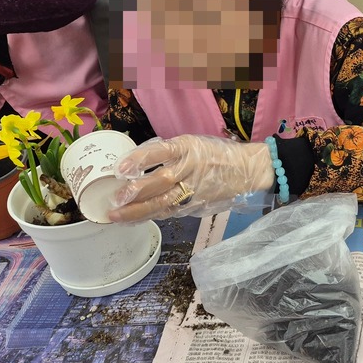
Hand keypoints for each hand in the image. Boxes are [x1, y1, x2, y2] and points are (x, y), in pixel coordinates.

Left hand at [108, 135, 274, 222]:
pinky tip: (135, 219)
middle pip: (161, 181)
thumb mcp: (195, 143)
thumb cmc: (217, 153)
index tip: (121, 168)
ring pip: (164, 202)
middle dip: (136, 191)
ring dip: (139, 210)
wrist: (248, 169)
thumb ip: (170, 152)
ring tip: (117, 215)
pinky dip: (152, 215)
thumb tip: (137, 163)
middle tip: (114, 199)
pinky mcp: (197, 204)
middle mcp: (191, 167)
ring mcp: (194, 189)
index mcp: (189, 147)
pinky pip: (171, 211)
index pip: (161, 152)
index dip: (140, 159)